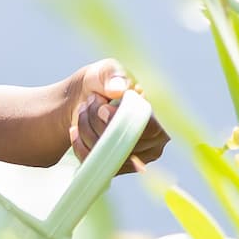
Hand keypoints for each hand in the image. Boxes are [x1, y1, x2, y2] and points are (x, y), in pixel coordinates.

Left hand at [64, 59, 169, 174]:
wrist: (85, 99)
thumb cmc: (104, 82)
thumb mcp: (107, 71)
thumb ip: (113, 75)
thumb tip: (119, 89)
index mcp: (162, 112)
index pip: (150, 127)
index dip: (122, 120)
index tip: (102, 108)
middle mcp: (156, 139)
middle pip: (126, 143)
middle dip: (98, 122)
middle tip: (90, 102)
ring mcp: (139, 158)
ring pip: (109, 156)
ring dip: (87, 131)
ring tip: (84, 111)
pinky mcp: (119, 168)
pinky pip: (97, 165)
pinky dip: (80, 146)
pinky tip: (76, 130)